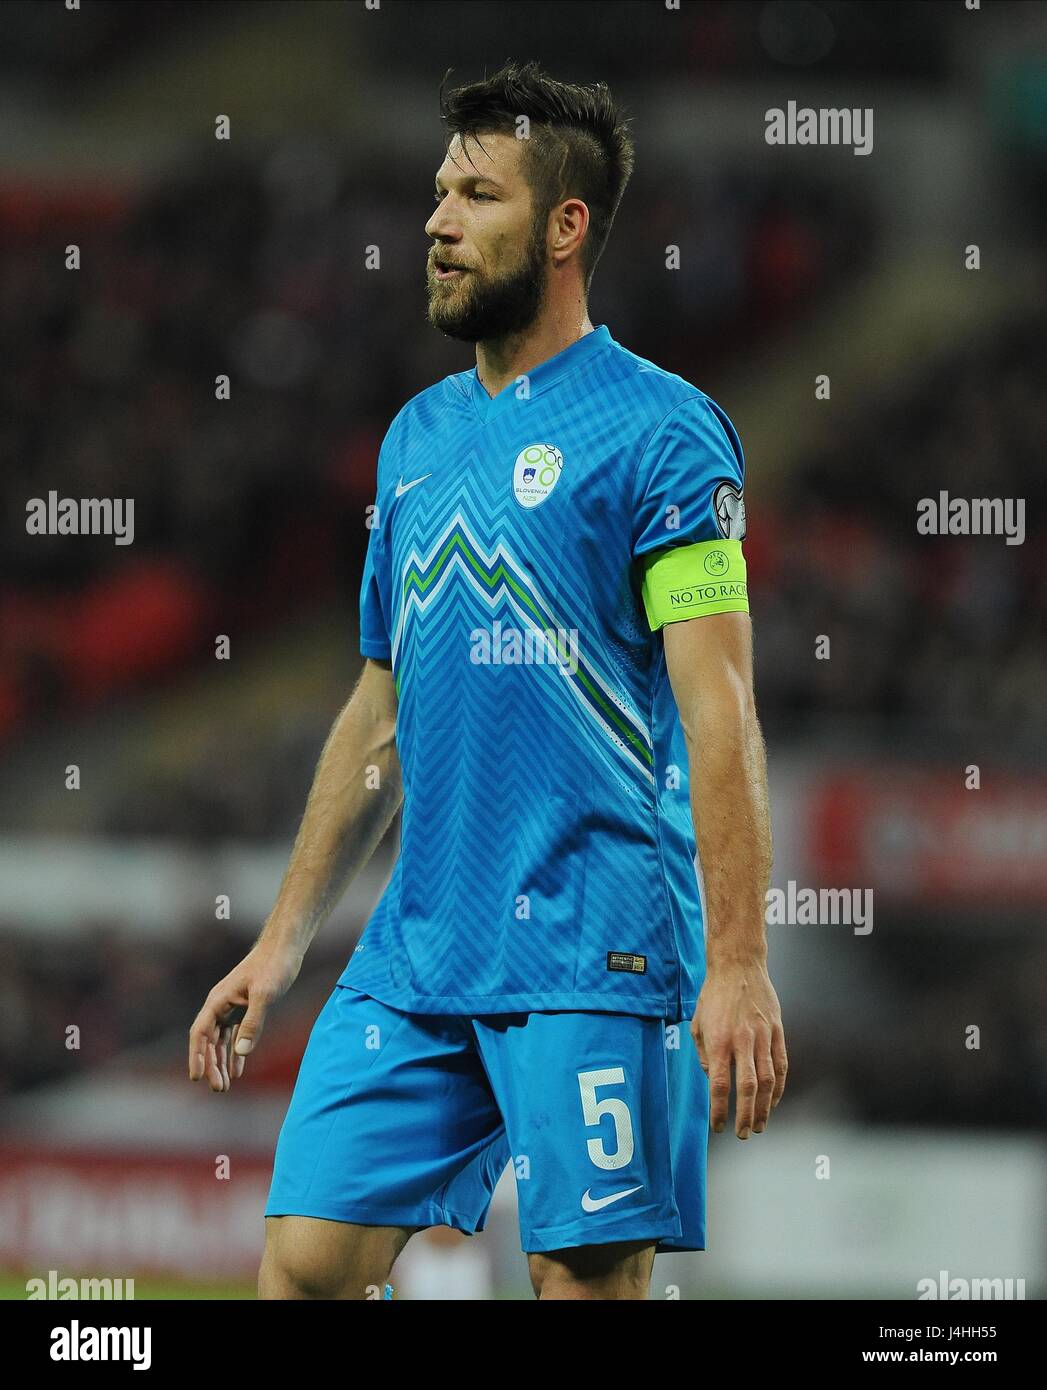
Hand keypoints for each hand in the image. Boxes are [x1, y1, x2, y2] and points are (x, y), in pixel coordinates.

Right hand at [188, 943, 302, 1091]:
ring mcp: (232, 1007)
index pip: (200, 1033)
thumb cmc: (274, 965)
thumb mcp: (265, 994)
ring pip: (221, 1041)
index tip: (197, 1077)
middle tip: (219, 1089)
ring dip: (221, 1062)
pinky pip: (235, 1035)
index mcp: (218, 1000)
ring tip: (225, 1086)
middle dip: (211, 1066)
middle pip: (209, 1041)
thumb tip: (241, 1052)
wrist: (286, 947)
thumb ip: (254, 1022)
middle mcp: (221, 1005)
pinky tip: (238, 1070)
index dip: (197, 1056)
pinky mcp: (246, 1008)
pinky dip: (235, 1053)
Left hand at [691, 960, 786, 1137]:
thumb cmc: (713, 995)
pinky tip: (774, 1101)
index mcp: (719, 1041)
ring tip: (760, 1125)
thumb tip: (712, 1079)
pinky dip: (779, 1087)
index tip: (719, 1127)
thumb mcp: (697, 1024)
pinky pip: (781, 1065)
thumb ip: (704, 1055)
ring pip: (768, 1080)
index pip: (720, 1085)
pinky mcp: (777, 1031)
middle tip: (744, 1134)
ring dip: (766, 1107)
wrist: (738, 966)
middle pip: (748, 1088)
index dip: (719, 1110)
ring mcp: (763, 1036)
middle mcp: (743, 1041)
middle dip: (746, 1116)